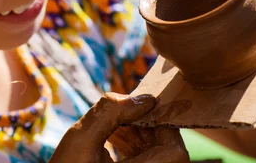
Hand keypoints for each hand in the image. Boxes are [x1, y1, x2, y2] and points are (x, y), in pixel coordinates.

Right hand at [50, 93, 188, 162]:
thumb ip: (109, 113)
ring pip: (157, 156)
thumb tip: (144, 98)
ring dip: (142, 136)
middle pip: (168, 153)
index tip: (143, 108)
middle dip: (150, 128)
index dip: (164, 126)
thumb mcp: (80, 139)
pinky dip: (135, 147)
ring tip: (117, 125)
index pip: (175, 152)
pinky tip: (115, 137)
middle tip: (128, 113)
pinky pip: (145, 161)